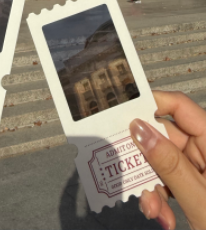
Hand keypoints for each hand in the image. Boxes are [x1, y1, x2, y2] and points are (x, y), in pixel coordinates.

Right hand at [130, 90, 205, 229]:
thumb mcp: (199, 199)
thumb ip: (169, 164)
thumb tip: (138, 129)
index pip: (180, 107)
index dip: (152, 104)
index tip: (122, 115)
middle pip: (164, 138)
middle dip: (146, 161)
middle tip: (131, 176)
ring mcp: (200, 167)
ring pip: (162, 161)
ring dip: (152, 185)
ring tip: (153, 210)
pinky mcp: (195, 184)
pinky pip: (168, 179)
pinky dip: (160, 197)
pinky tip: (162, 216)